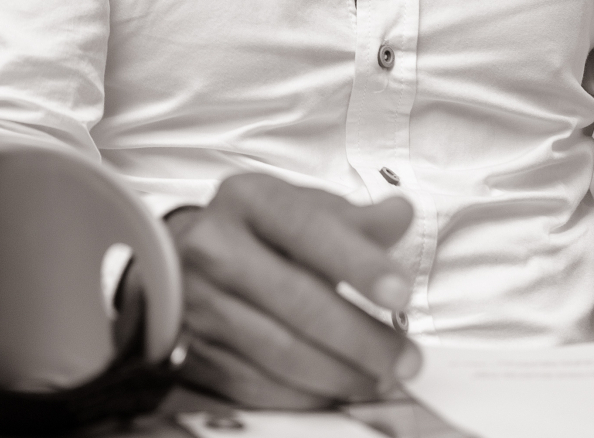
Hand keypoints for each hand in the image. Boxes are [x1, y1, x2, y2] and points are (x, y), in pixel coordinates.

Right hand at [165, 173, 418, 407]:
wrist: (189, 255)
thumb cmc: (260, 231)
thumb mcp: (304, 208)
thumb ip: (355, 219)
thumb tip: (401, 214)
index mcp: (248, 199)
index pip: (308, 230)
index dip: (358, 264)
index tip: (401, 293)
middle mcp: (213, 245)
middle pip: (296, 299)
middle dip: (360, 337)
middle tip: (404, 359)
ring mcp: (197, 299)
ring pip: (278, 349)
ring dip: (339, 373)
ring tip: (380, 379)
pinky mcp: (191, 346)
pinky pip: (253, 382)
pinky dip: (302, 394)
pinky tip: (336, 391)